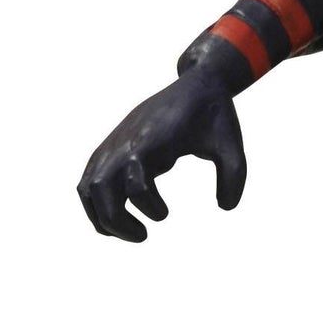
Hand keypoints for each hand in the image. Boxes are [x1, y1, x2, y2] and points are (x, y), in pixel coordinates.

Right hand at [77, 70, 246, 241]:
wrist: (195, 86)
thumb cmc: (213, 117)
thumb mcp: (232, 146)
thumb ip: (234, 178)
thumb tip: (225, 208)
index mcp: (153, 141)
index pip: (135, 182)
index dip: (149, 206)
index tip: (167, 215)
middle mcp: (126, 143)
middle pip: (101, 188)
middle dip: (116, 222)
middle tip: (143, 237)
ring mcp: (114, 145)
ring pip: (88, 188)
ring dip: (101, 217)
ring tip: (128, 232)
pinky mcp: (110, 148)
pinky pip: (88, 180)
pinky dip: (94, 204)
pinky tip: (116, 220)